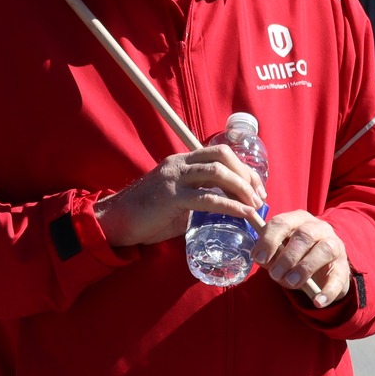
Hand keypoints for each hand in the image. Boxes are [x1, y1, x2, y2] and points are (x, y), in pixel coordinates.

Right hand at [93, 145, 265, 248]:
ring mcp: (174, 178)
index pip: (220, 153)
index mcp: (181, 162)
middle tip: (259, 196)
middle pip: (222, 156)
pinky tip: (244, 215)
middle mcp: (178, 164)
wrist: (115, 221)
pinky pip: (208, 198)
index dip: (244, 168)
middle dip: (247, 175)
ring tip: (254, 206)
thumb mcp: (177, 200)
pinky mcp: (171, 197)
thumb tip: (228, 209)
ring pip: (217, 172)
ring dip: (242, 188)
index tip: (257, 188)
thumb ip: (198, 198)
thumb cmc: (146, 214)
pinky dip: (231, 206)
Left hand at [252, 211, 349, 307]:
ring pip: (324, 250)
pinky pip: (338, 277)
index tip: (260, 258)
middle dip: (287, 257)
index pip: (282, 222)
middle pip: (304, 236)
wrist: (323, 267)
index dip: (269, 240)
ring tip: (291, 283)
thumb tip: (261, 259)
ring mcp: (335, 245)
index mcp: (297, 219)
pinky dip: (327, 291)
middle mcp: (318, 227)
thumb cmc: (293, 254)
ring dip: (304, 268)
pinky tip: (317, 301)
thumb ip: (270, 253)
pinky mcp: (344, 266)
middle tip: (274, 275)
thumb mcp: (278, 251)